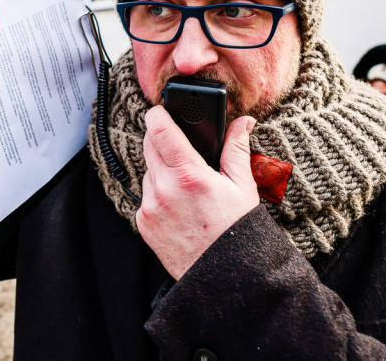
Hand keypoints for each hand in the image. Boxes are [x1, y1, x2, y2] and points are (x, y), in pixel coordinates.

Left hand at [136, 109, 258, 279]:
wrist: (223, 276)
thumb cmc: (236, 230)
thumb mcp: (242, 186)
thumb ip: (236, 148)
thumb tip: (242, 122)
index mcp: (189, 175)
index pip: (159, 130)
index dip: (157, 114)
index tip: (160, 110)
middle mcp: (164, 189)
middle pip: (149, 146)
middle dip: (161, 140)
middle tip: (180, 146)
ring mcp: (150, 207)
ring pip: (148, 171)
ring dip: (161, 169)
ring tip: (186, 185)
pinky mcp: (143, 222)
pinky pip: (146, 196)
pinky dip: (158, 193)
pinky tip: (179, 205)